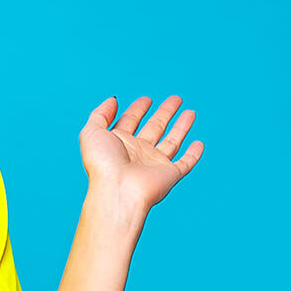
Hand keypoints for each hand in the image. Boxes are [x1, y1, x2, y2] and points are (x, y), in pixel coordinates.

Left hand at [79, 94, 203, 215]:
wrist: (118, 191)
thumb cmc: (103, 164)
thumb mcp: (92, 132)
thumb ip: (100, 114)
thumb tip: (114, 100)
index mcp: (119, 143)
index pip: (130, 122)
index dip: (137, 110)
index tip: (146, 100)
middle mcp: (137, 153)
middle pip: (154, 128)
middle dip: (164, 113)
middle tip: (176, 99)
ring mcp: (154, 165)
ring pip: (171, 142)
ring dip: (181, 127)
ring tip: (190, 112)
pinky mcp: (169, 175)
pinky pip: (185, 164)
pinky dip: (193, 155)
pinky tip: (199, 143)